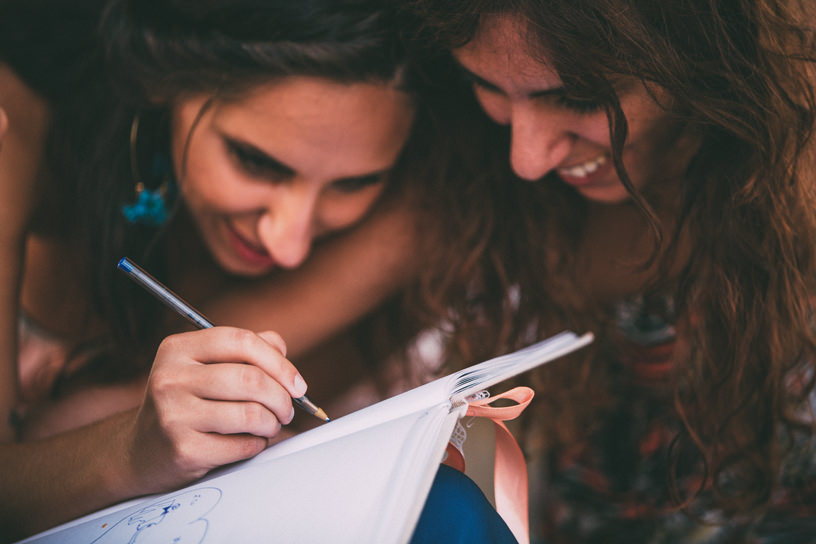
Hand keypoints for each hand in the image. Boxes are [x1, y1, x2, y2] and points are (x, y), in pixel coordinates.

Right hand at [124, 327, 307, 492]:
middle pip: (251, 379)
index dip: (279, 362)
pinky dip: (257, 445)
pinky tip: (250, 442)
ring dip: (272, 423)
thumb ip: (243, 350)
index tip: (297, 384)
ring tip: (269, 426)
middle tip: (288, 410)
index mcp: (178, 348)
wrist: (141, 451)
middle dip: (282, 397)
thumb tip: (281, 348)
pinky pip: (242, 445)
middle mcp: (170, 377)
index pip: (241, 341)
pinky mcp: (183, 449)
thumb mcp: (203, 367)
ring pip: (251, 413)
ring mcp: (173, 414)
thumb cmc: (185, 403)